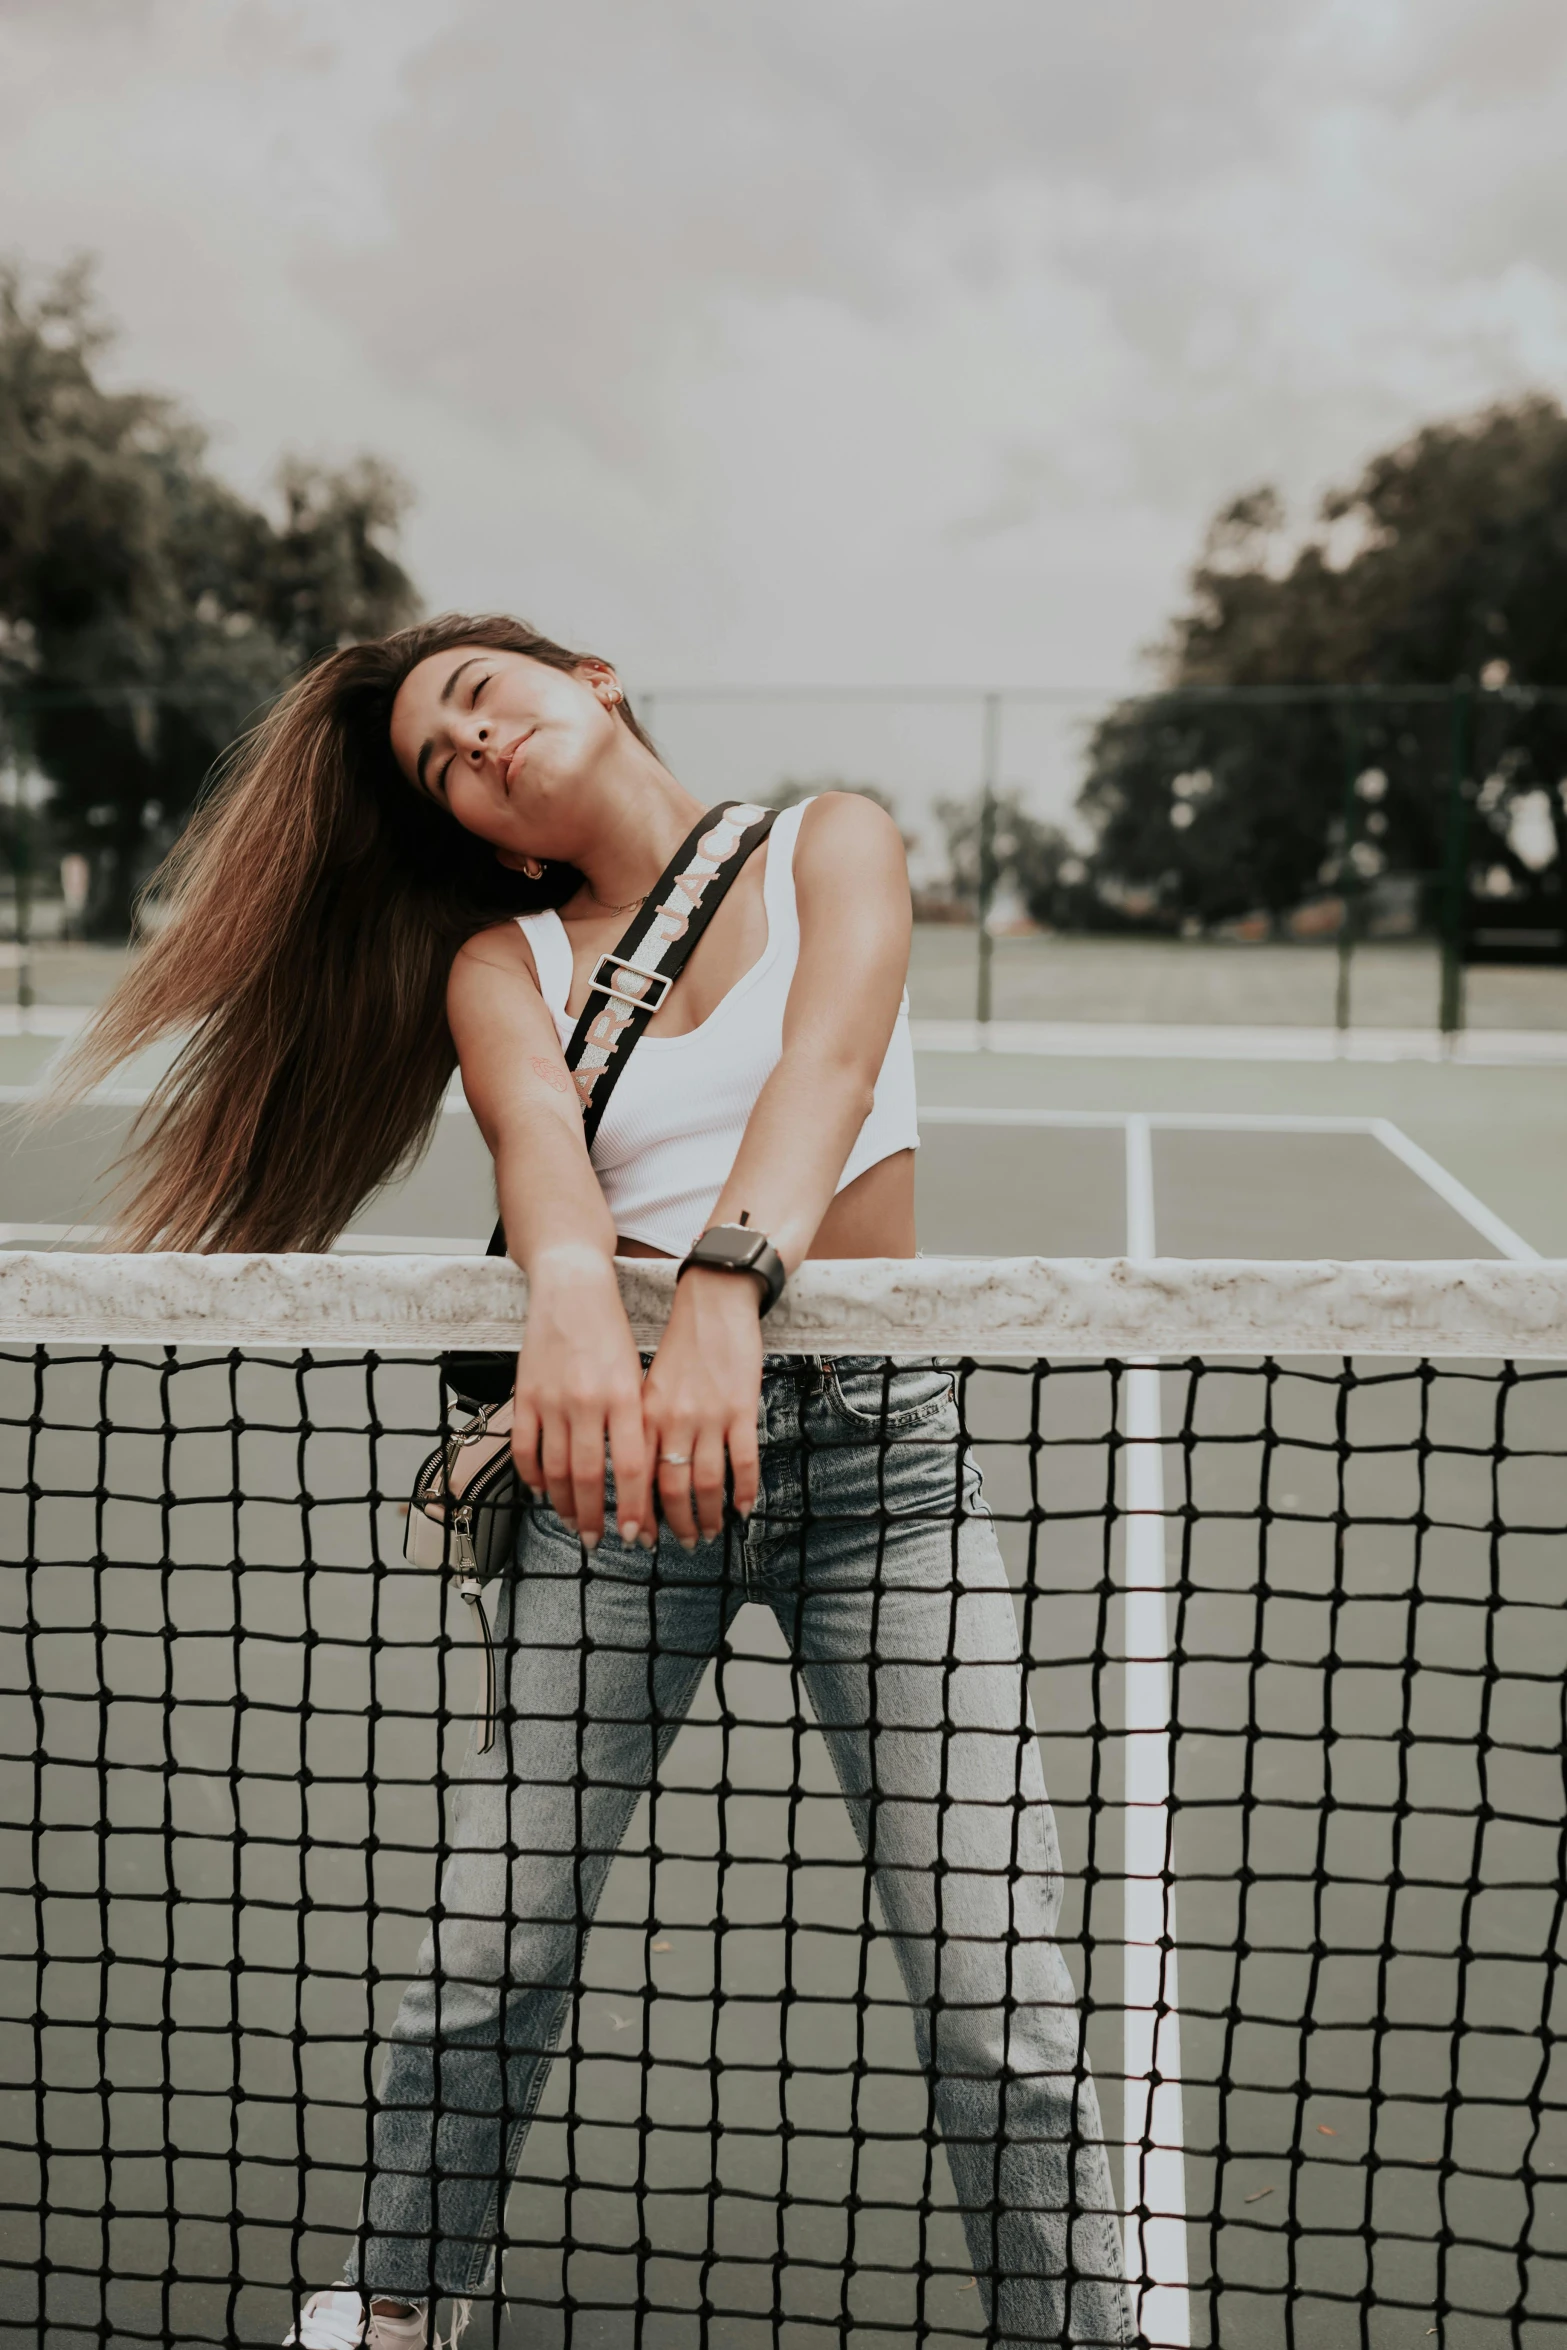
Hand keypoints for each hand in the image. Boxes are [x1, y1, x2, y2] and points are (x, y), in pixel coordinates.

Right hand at [509, 1248, 651, 1548]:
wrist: (573, 1288)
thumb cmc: (611, 1333)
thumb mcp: (636, 1374)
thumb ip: (634, 1422)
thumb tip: (637, 1476)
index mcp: (625, 1397)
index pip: (632, 1468)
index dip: (633, 1508)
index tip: (634, 1534)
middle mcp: (588, 1402)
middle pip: (589, 1478)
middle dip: (595, 1518)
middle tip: (597, 1541)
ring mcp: (552, 1400)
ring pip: (554, 1470)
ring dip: (564, 1504)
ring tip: (573, 1523)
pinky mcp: (525, 1395)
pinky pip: (524, 1449)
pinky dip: (531, 1477)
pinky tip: (542, 1490)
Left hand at [642, 1267, 763, 1546]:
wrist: (714, 1303)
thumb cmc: (680, 1346)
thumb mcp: (649, 1385)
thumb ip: (644, 1427)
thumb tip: (638, 1474)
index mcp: (645, 1414)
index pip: (637, 1478)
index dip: (640, 1513)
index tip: (641, 1537)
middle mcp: (673, 1419)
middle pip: (672, 1489)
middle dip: (676, 1525)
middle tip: (683, 1543)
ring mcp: (710, 1416)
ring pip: (707, 1483)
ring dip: (708, 1516)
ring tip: (709, 1533)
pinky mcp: (742, 1409)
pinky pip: (744, 1463)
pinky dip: (745, 1492)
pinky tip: (744, 1509)